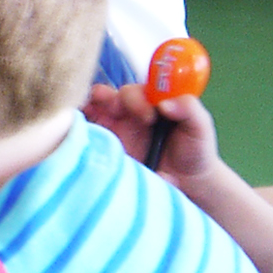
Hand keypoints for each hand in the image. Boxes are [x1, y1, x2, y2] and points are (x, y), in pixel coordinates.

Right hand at [85, 81, 217, 183]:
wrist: (188, 183)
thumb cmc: (194, 150)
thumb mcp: (200, 127)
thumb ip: (190, 109)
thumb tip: (165, 104)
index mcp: (147, 102)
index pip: (131, 89)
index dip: (135, 97)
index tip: (150, 116)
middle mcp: (125, 113)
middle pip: (103, 95)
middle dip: (106, 100)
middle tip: (117, 114)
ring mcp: (110, 130)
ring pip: (87, 111)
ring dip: (85, 109)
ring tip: (88, 119)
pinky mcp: (100, 148)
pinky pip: (79, 133)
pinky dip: (72, 128)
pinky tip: (75, 133)